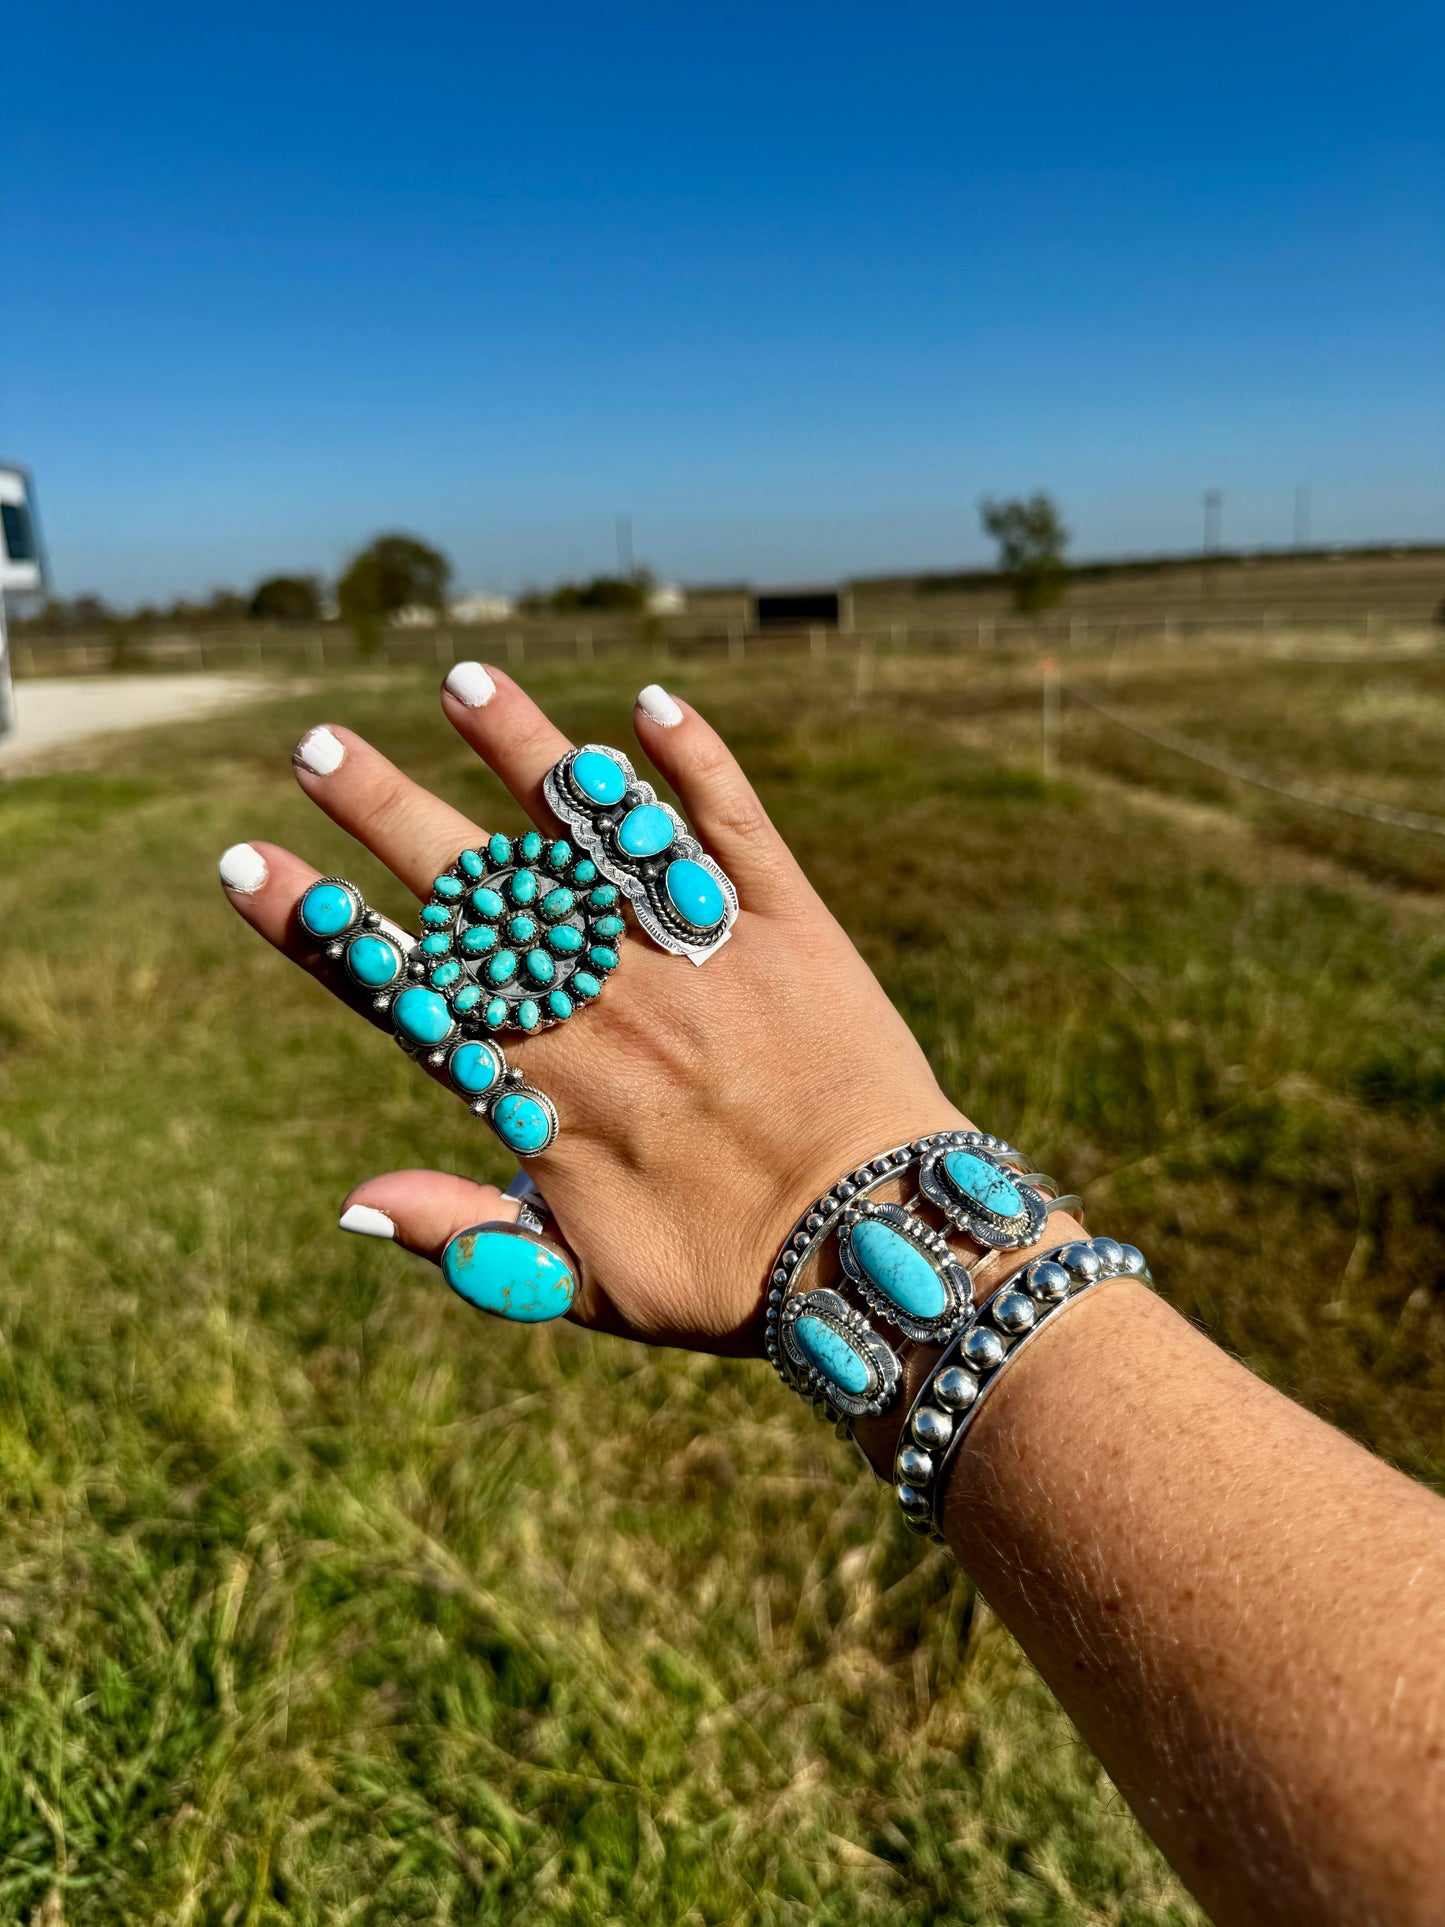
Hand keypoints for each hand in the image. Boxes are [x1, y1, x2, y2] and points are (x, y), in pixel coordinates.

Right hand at [220, 669, 968, 1354]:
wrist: (883, 1251)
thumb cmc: (726, 1282)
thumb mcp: (580, 1286)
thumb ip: (467, 1235)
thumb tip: (350, 1202)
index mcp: (543, 1084)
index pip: (408, 988)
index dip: (323, 928)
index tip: (249, 862)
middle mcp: (607, 1000)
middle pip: (479, 890)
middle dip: (388, 813)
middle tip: (318, 745)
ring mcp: (697, 953)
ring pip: (594, 834)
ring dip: (526, 751)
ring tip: (464, 680)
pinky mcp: (791, 925)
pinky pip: (737, 827)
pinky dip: (698, 764)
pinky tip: (653, 702)